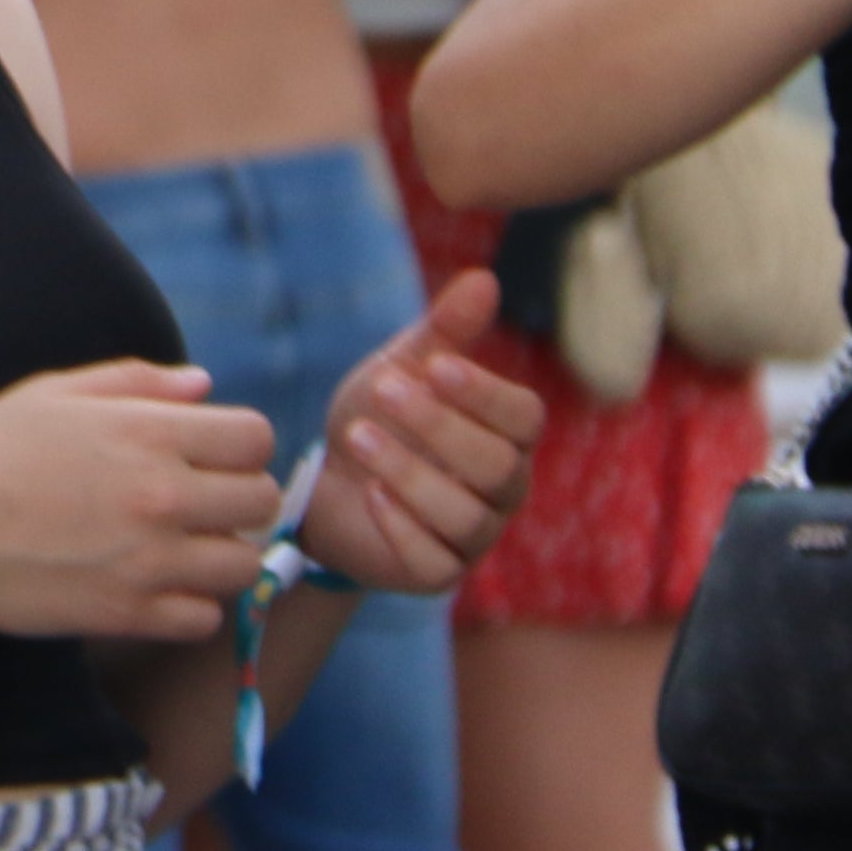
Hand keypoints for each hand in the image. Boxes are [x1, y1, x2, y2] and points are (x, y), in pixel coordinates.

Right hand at [0, 361, 284, 646]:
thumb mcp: (50, 394)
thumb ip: (135, 382)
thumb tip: (203, 384)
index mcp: (146, 433)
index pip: (254, 436)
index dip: (237, 443)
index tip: (208, 454)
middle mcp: (163, 496)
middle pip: (262, 501)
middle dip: (237, 497)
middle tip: (196, 502)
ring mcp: (151, 561)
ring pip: (244, 564)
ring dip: (219, 554)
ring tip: (178, 547)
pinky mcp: (131, 614)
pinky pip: (205, 618)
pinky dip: (189, 604)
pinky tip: (154, 585)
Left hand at [294, 271, 542, 598]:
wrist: (327, 486)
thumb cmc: (380, 420)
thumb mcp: (402, 368)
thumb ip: (443, 330)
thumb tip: (485, 277)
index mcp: (505, 436)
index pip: (524, 418)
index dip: (484, 393)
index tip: (434, 365)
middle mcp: (502, 490)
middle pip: (496, 466)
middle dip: (437, 427)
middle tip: (381, 391)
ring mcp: (474, 537)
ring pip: (465, 515)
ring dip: (408, 472)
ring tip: (355, 435)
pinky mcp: (437, 573)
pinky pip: (433, 559)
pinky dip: (402, 526)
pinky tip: (370, 496)